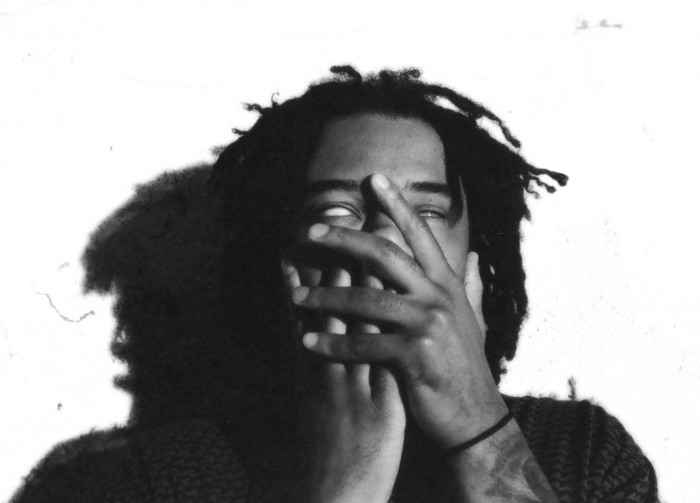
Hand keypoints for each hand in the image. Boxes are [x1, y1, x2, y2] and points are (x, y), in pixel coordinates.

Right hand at [283, 260, 404, 502]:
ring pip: (351, 329)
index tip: (312, 238)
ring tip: (355, 253)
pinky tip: (388, 314)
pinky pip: (379, 365)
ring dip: (352, 291)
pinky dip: (380, 335)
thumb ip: (320, 360)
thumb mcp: (314, 398)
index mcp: (315, 367)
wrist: (331, 495)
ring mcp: (347, 388)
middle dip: (331, 267)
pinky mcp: (373, 408)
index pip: (313, 311)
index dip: (313, 272)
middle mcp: (324, 371)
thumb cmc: (327, 444)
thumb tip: (310, 334)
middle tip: (329, 224)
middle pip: (328, 310)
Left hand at [291, 173, 507, 447]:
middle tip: (311, 231)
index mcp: (446, 282)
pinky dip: (332, 344)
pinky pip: (363, 343)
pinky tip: (307, 342)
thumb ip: (469, 285)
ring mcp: (426, 324)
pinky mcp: (414, 356)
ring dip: (325, 298)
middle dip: (344, 239)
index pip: (419, 234)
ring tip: (295, 298)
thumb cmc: (466, 364)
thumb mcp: (472, 318)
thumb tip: (472, 257)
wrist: (475, 415)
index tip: (374, 179)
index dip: (396, 204)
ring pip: (366, 299)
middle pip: (384, 254)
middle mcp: (437, 295)